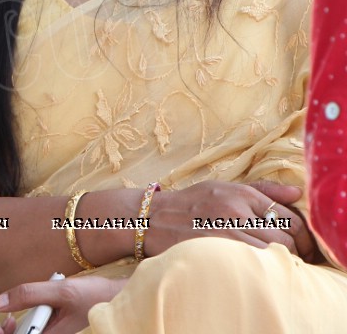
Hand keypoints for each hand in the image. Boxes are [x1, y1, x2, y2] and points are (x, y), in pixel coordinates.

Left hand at [0, 275, 126, 333]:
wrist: (121, 299)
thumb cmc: (95, 296)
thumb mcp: (60, 290)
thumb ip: (27, 294)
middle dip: (8, 333)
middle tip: (0, 321)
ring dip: (16, 330)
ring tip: (10, 317)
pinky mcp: (59, 330)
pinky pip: (37, 332)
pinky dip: (27, 326)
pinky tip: (23, 315)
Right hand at [146, 180, 316, 258]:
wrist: (151, 218)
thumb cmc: (190, 203)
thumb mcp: (223, 186)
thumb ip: (262, 190)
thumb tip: (296, 194)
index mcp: (242, 193)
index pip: (290, 218)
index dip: (304, 237)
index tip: (303, 247)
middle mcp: (236, 210)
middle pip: (286, 239)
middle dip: (296, 253)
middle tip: (294, 261)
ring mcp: (226, 231)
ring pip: (272, 253)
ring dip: (278, 262)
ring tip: (273, 264)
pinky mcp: (216, 249)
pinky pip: (252, 263)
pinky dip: (260, 267)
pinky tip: (255, 267)